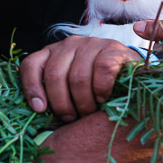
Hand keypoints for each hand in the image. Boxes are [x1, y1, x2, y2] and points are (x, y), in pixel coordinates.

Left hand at [20, 36, 140, 121]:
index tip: (40, 110)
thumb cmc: (93, 89)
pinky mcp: (113, 48)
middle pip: (54, 74)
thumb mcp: (69, 91)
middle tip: (70, 117)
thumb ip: (53, 96)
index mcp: (53, 53)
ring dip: (83, 101)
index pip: (31, 64)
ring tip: (88, 111)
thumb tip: (38, 112)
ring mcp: (92, 44)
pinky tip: (103, 98)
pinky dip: (101, 89)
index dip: (32, 88)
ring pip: (78, 76)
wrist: (130, 75)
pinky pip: (102, 69)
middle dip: (61, 103)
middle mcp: (70, 44)